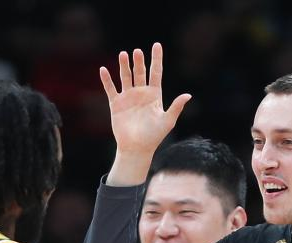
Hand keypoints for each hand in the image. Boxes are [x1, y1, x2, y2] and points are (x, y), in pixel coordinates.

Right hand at [99, 43, 190, 158]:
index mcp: (154, 95)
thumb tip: (188, 95)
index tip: (157, 45)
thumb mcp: (167, 121)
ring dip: (124, 66)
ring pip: (126, 77)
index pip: (156, 72)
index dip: (157, 59)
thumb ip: (176, 107)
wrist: (136, 148)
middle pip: (140, 72)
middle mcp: (141, 93)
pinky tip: (103, 70)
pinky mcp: (116, 104)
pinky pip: (111, 89)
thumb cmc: (154, 137)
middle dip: (139, 61)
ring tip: (123, 54)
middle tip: (137, 51)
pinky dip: (107, 80)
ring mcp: (128, 98)